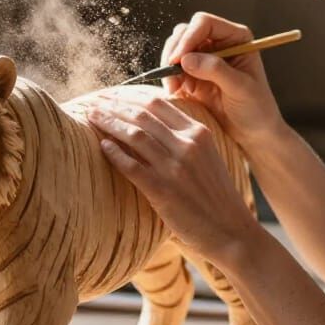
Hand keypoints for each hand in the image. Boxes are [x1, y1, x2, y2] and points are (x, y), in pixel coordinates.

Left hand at [85, 90, 261, 262]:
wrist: (232, 231)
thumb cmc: (217, 196)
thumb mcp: (208, 156)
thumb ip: (185, 138)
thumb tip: (152, 125)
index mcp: (199, 132)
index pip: (158, 103)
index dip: (130, 95)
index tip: (113, 94)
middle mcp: (188, 145)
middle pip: (142, 114)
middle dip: (114, 105)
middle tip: (95, 101)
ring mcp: (175, 167)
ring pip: (134, 135)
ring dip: (109, 123)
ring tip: (92, 117)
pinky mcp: (163, 191)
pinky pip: (131, 166)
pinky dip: (114, 153)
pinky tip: (101, 146)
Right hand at [159, 12, 284, 149]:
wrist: (253, 132)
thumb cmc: (256, 108)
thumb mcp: (241, 88)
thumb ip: (216, 70)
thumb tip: (187, 59)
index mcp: (236, 37)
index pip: (204, 23)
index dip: (188, 38)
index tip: (178, 60)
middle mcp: (218, 42)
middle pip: (185, 32)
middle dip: (175, 52)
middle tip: (172, 76)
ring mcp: (203, 58)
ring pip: (174, 48)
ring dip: (170, 66)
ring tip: (176, 88)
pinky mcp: (192, 74)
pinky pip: (172, 68)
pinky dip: (169, 78)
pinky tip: (177, 92)